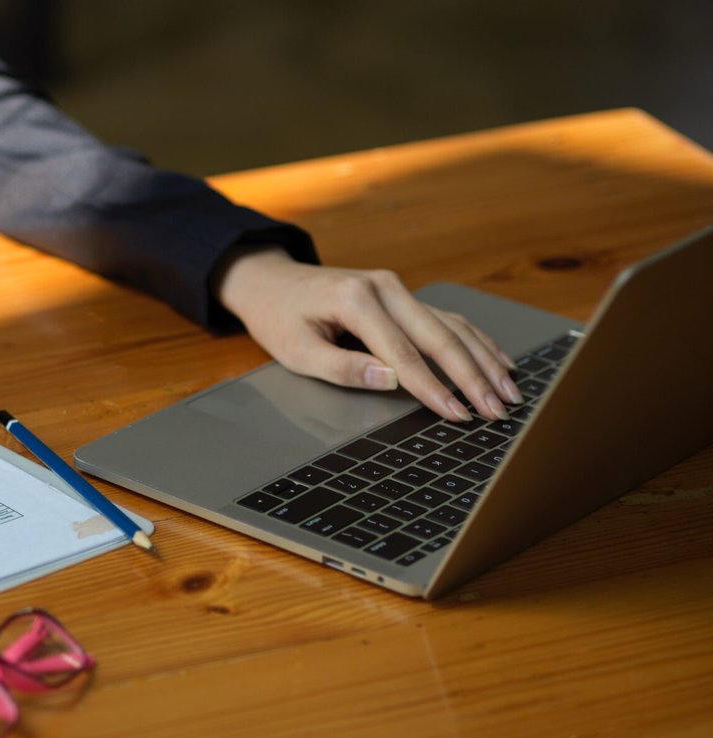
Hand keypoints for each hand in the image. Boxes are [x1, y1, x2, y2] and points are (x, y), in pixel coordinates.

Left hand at [214, 246, 522, 421]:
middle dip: (473, 376)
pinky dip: (475, 341)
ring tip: (509, 392)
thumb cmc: (279, 318)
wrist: (270, 282)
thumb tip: (391, 380)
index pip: (404, 353)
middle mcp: (385, 288)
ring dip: (483, 360)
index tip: (458, 414)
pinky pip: (446, 319)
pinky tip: (498, 361)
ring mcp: (396, 288)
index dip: (433, 388)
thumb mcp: (296, 350)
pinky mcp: (402, 295)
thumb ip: (342, 367)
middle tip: (497, 410)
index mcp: (357, 300)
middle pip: (440, 336)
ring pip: (451, 326)